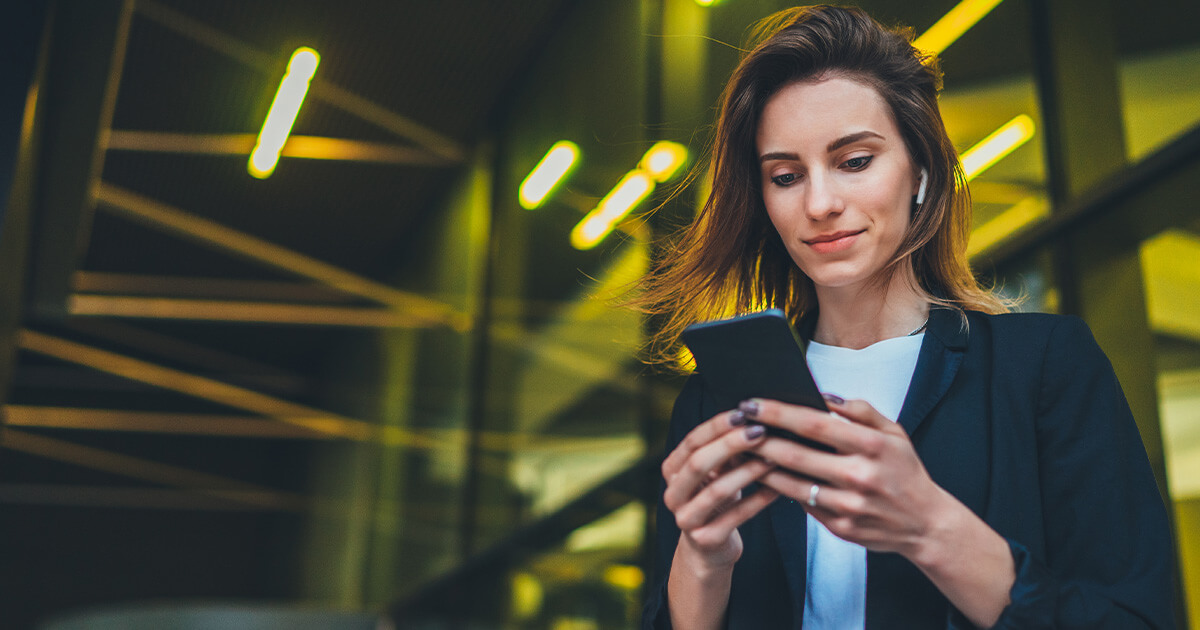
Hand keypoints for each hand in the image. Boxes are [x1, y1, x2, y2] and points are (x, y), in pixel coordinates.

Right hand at [661, 409, 778, 569]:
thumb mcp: (716, 473)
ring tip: (775, 458)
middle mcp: (673, 494)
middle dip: (730, 445)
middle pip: (698, 463)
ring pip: (718, 490)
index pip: (692, 442)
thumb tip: (753, 419)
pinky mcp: (706, 540)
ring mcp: (686, 519)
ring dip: (749, 471)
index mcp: (671, 471)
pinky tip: (778, 488)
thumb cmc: (716, 501)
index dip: (716, 426)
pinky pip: (736, 516)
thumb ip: (726, 451)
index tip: (743, 413)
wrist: (708, 549)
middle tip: (760, 432)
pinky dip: (759, 500)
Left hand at [744, 396, 951, 557]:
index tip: (752, 403)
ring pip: (791, 484)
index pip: (815, 424)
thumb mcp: (894, 433)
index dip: (779, 413)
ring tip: (741, 451)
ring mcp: (848, 506)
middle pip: (796, 455)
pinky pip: (802, 505)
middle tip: (735, 425)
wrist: (925, 524)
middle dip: (759, 438)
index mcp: (872, 447)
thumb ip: (860, 411)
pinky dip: (780, 490)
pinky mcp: (840, 528)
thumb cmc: (904, 470)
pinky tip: (764, 476)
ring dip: (761, 467)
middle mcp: (859, 477)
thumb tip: (823, 396)